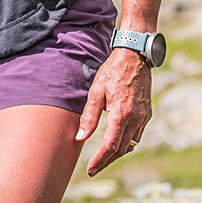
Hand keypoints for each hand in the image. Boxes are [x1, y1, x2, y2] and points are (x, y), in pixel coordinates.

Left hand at [75, 49, 151, 175]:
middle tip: (94, 168)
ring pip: (130, 144)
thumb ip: (89, 116)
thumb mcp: (96, 90)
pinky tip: (117, 140)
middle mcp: (135, 118)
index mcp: (121, 113)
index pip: (110, 146)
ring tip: (103, 157)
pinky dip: (126, 142)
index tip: (91, 170)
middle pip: (121, 149)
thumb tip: (80, 137)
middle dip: (107, 161)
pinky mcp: (147, 113)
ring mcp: (143, 117)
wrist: (134, 57)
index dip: (100, 160)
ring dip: (117, 153)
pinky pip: (137, 135)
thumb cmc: (112, 71)